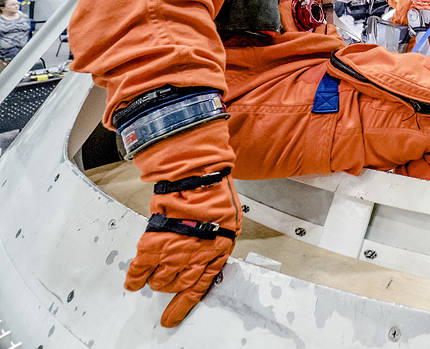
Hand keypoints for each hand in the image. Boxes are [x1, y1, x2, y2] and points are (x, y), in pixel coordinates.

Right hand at [124, 174, 241, 326]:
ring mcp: (173, 254)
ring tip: (152, 272)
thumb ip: (215, 244)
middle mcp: (194, 260)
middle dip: (170, 284)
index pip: (197, 289)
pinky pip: (139, 269)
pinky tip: (132, 281)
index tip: (170, 319)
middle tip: (166, 276)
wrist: (199, 179)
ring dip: (154, 279)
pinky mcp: (154, 245)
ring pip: (158, 281)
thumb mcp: (228, 224)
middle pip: (175, 286)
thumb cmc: (217, 197)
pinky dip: (134, 277)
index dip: (182, 307)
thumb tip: (207, 256)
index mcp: (215, 255)